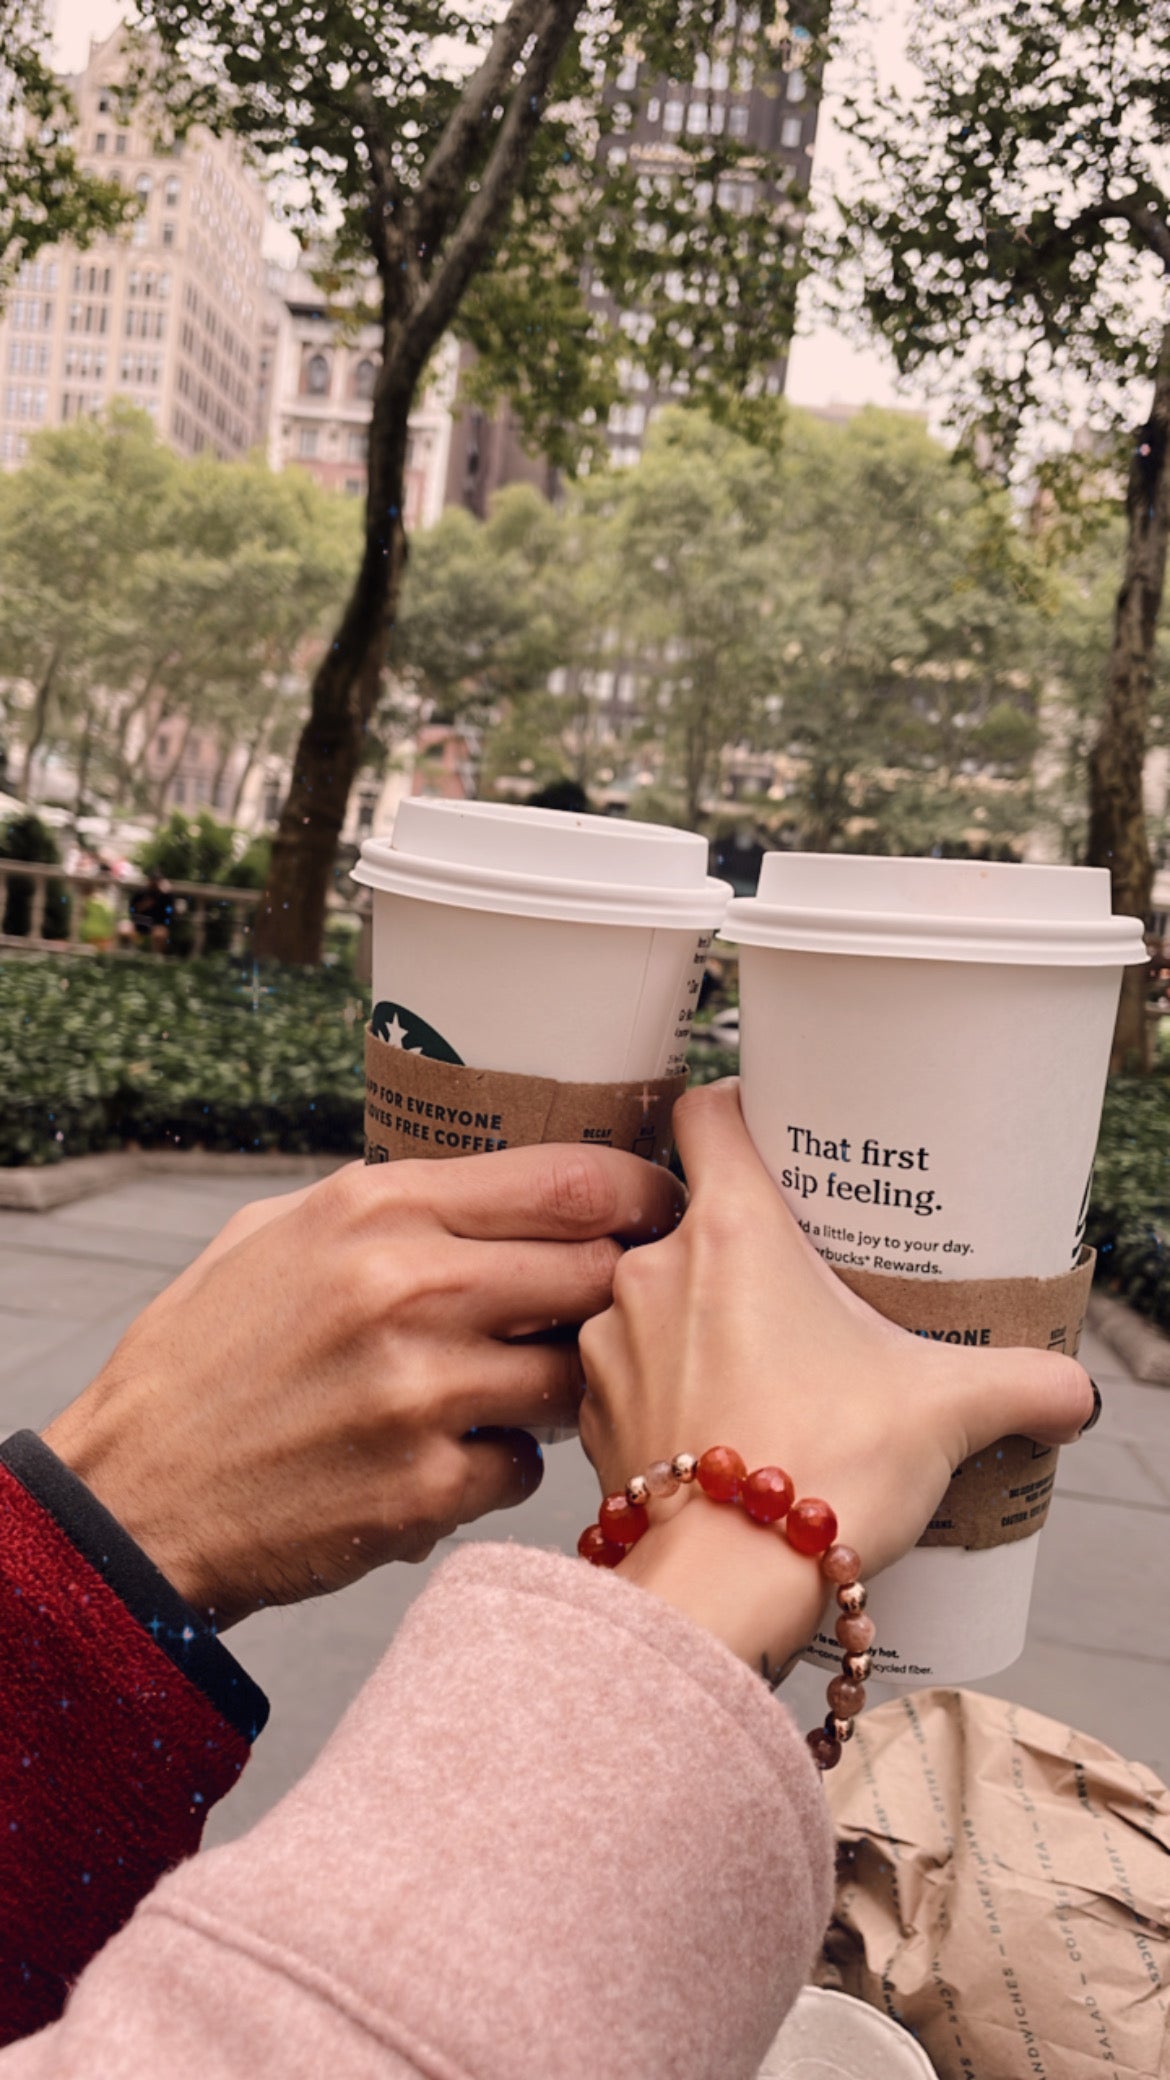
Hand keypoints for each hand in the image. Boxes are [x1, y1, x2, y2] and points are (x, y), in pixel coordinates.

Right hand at [43, 1147, 682, 1626]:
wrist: (136, 1495)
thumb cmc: (206, 1356)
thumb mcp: (277, 1234)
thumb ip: (390, 1201)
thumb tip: (498, 1186)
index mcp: (376, 1207)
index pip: (569, 1180)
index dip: (638, 1192)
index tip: (660, 1206)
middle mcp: (408, 1288)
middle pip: (595, 1273)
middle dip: (615, 1292)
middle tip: (612, 1306)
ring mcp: (423, 1394)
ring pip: (574, 1378)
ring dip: (562, 1384)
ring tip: (510, 1387)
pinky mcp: (426, 1489)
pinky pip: (525, 1466)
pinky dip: (503, 1461)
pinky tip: (449, 1456)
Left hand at [579, 1082, 1092, 1669]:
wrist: (724, 1583)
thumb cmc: (822, 1470)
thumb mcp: (943, 1410)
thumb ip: (1021, 1383)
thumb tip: (1073, 1391)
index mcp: (734, 1230)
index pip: (705, 1111)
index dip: (736, 1110)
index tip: (773, 1133)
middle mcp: (655, 1268)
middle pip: (689, 1213)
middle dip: (740, 1242)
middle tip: (797, 1281)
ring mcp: (611, 1336)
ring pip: (654, 1296)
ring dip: (694, 1317)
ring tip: (759, 1363)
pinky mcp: (594, 1405)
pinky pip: (626, 1367)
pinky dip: (664, 1381)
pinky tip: (715, 1418)